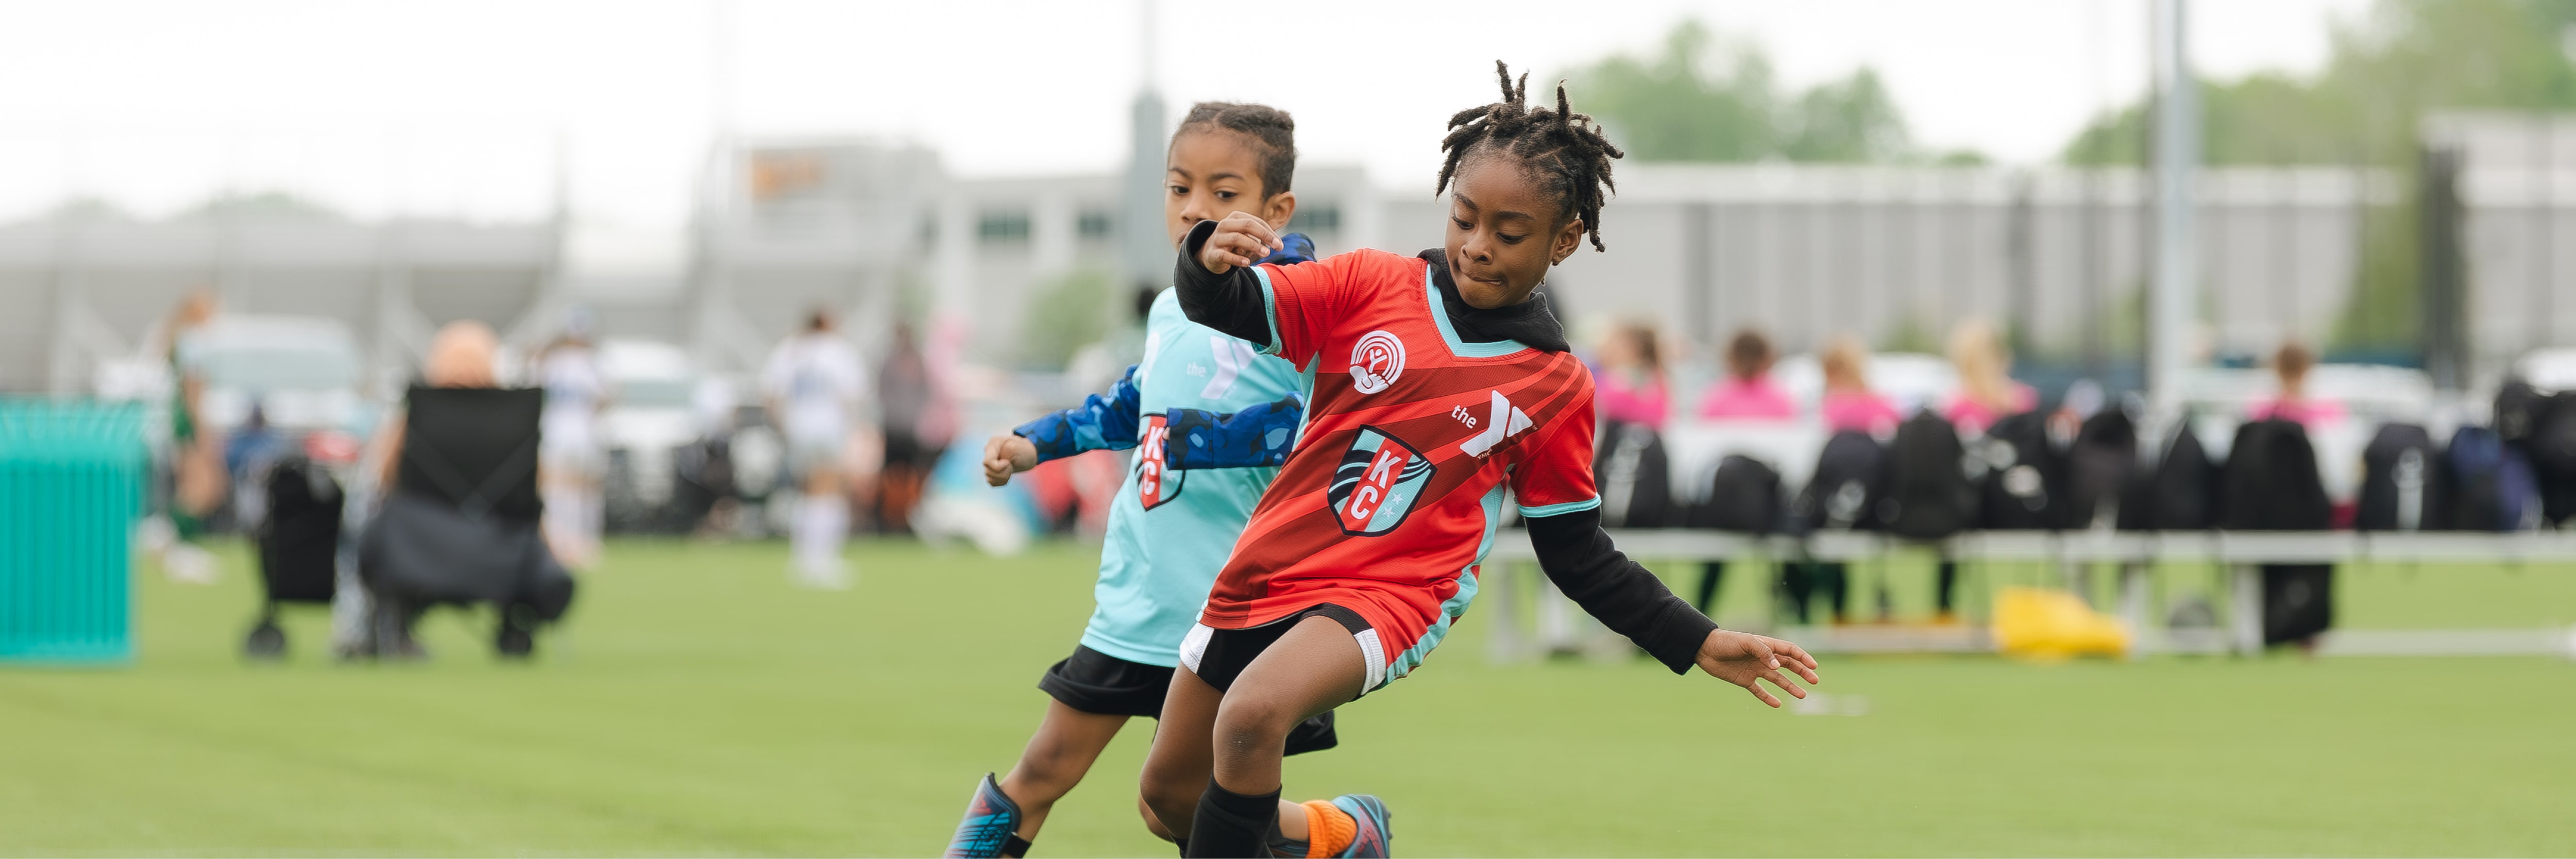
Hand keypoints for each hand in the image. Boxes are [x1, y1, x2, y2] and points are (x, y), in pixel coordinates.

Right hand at [982, 434, 1037, 485]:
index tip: (1008, 463)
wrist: (1026, 454)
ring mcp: (988, 463)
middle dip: (1003, 472)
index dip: (998, 467)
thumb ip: (1009, 450)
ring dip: (1003, 477)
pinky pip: (992, 483)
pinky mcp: (990, 472)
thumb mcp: (1020, 446)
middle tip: (1011, 465)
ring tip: (1010, 469)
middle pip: (988, 471)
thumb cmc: (1024, 449)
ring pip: (989, 478)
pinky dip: (1002, 481)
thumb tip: (1001, 459)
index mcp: (993, 443)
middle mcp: (987, 453)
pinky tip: (1007, 474)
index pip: (987, 461)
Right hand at [1196, 212, 1283, 273]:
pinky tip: (1247, 263)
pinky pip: (1225, 255)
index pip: (1255, 221)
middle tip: (1277, 247)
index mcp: (1235, 218)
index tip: (1280, 245)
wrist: (1211, 255)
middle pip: (1247, 225)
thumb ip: (1260, 237)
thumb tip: (1277, 243)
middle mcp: (1225, 225)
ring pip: (1237, 238)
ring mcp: (1217, 238)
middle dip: (1264, 235)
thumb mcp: (1246, 237)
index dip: (1269, 232)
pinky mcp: (1213, 253)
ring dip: (1254, 246)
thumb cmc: (1234, 244)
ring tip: (1266, 254)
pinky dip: (1237, 259)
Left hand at [1693, 629, 1820, 707]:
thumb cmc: (1726, 641)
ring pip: (1777, 679)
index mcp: (1766, 645)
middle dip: (1802, 672)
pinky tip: (1778, 704)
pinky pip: (1759, 690)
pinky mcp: (1745, 680)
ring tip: (1802, 695)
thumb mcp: (1746, 642)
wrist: (1705, 649)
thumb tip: (1779, 666)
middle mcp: (1763, 658)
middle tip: (1814, 681)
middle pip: (1788, 665)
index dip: (1803, 657)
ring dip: (1790, 686)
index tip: (1814, 666)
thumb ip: (1763, 652)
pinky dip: (1768, 698)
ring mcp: (1755, 669)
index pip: (1789, 651)